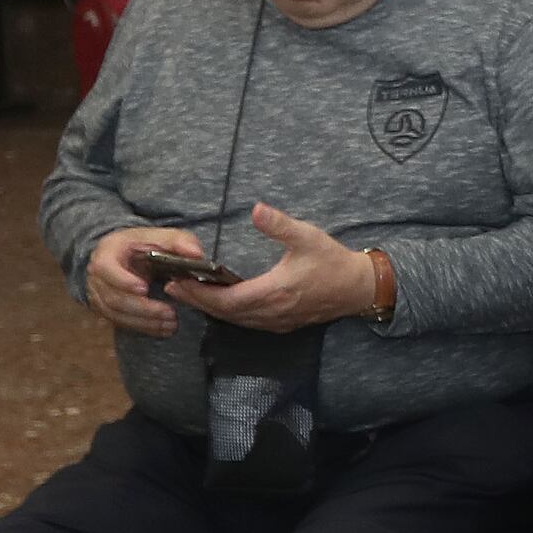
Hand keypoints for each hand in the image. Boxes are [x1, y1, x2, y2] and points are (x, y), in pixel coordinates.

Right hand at [82, 224, 210, 337]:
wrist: (124, 257)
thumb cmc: (141, 245)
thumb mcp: (159, 237)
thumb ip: (179, 242)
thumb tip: (197, 254)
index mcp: (106, 253)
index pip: (105, 268)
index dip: (123, 280)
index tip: (144, 288)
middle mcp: (97, 277)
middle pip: (114, 297)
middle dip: (143, 308)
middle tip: (170, 313)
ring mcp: (99, 295)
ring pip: (117, 314)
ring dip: (145, 321)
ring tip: (171, 323)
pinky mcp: (106, 310)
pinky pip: (121, 323)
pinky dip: (143, 328)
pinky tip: (163, 329)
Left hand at [176, 201, 376, 333]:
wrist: (358, 288)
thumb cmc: (333, 261)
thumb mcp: (307, 236)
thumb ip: (279, 224)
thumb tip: (255, 209)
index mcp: (274, 291)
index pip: (227, 300)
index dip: (201, 294)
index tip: (180, 283)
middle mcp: (271, 312)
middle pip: (225, 313)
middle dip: (198, 301)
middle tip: (174, 288)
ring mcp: (276, 321)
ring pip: (235, 320)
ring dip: (211, 309)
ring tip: (190, 294)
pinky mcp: (282, 323)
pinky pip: (247, 322)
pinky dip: (228, 313)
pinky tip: (220, 303)